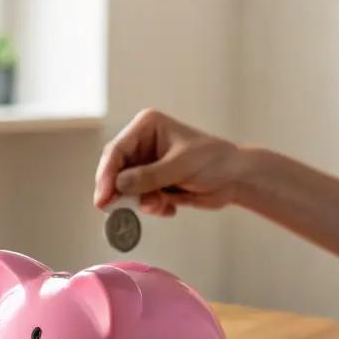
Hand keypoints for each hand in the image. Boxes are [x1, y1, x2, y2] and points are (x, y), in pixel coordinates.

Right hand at [94, 109, 243, 215]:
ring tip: (161, 205)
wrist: (236, 178)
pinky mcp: (154, 182)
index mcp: (146, 126)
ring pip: (127, 188)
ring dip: (141, 201)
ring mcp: (148, 163)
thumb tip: (118, 186)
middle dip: (121, 192)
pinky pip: (140, 198)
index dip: (106, 175)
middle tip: (117, 212)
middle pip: (116, 170)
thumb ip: (149, 176)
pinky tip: (170, 208)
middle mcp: (143, 143)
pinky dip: (152, 206)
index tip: (103, 199)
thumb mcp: (180, 166)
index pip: (116, 151)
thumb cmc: (213, 161)